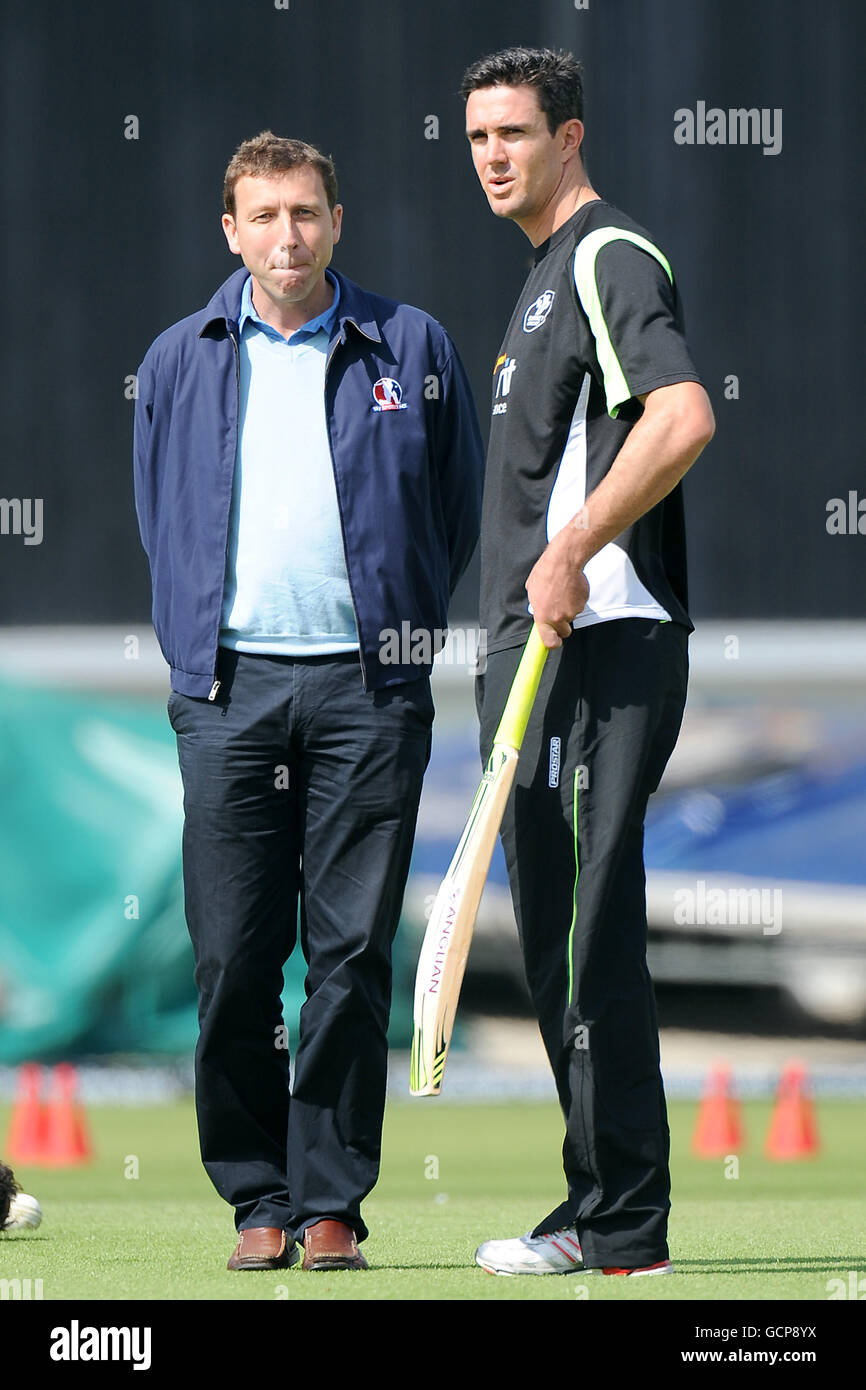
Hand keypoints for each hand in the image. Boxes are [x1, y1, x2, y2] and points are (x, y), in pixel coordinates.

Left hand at [525, 532, 589, 648]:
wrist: (563, 562)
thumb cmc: (545, 574)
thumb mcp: (532, 591)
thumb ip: (536, 605)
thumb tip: (538, 609)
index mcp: (543, 617)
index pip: (550, 642)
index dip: (553, 643)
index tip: (554, 641)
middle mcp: (559, 618)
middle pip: (565, 631)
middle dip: (562, 624)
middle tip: (558, 610)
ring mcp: (573, 611)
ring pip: (572, 615)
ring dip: (568, 607)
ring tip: (562, 591)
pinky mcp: (583, 603)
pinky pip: (579, 605)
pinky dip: (576, 599)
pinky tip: (570, 587)